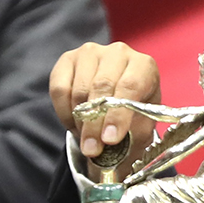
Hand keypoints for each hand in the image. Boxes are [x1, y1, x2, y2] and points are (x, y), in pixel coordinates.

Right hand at [49, 41, 159, 159]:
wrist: (118, 99)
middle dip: (95, 124)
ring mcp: (92, 52)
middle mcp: (119, 52)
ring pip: (79, 90)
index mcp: (144, 65)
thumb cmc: (135, 112)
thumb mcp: (142, 124)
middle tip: (92, 149)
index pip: (130, 87)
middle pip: (102, 88)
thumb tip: (109, 140)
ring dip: (80, 121)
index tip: (110, 140)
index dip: (118, 115)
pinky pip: (59, 89)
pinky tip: (75, 124)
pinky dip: (64, 112)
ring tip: (87, 140)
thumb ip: (132, 131)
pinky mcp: (68, 59)